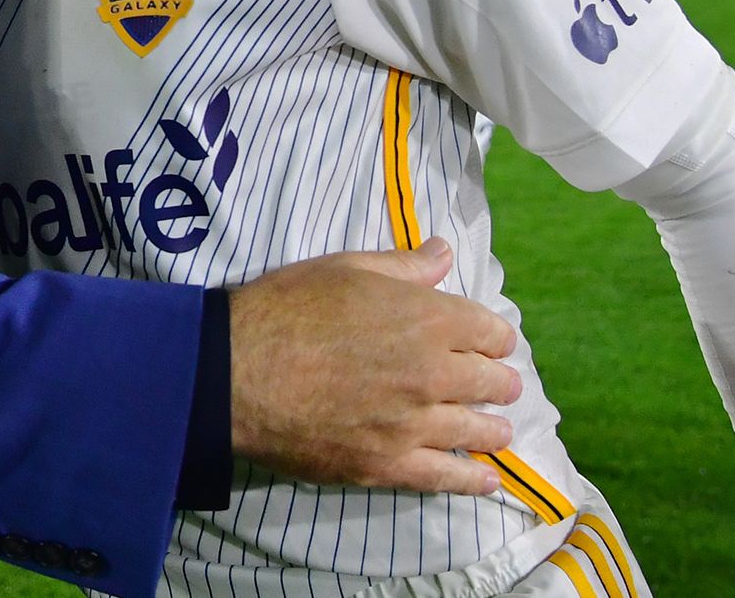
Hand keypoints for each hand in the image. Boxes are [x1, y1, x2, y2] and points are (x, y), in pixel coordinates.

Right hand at [227, 238, 523, 496]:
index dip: (494, 337)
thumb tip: (445, 253)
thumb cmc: (286, 308)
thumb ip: (404, 267)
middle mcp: (434, 373)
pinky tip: (488, 480)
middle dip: (499, 382)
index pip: (491, 332)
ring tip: (497, 432)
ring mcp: (415, 425)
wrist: (235, 372)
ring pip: (478, 432)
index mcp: (429, 319)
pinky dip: (473, 480)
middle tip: (497, 387)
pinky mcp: (389, 465)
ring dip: (494, 429)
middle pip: (493, 383)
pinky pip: (447, 477)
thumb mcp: (345, 268)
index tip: (490, 344)